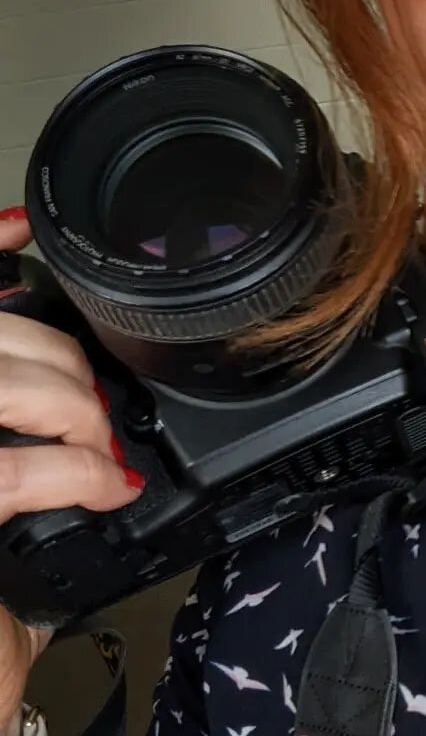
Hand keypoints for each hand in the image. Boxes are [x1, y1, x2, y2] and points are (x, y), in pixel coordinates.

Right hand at [0, 208, 143, 727]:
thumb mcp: (4, 511)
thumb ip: (18, 446)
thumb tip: (66, 389)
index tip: (18, 224)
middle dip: (54, 355)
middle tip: (96, 405)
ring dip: (65, 402)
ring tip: (96, 443)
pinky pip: (7, 471)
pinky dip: (72, 468)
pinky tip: (105, 480)